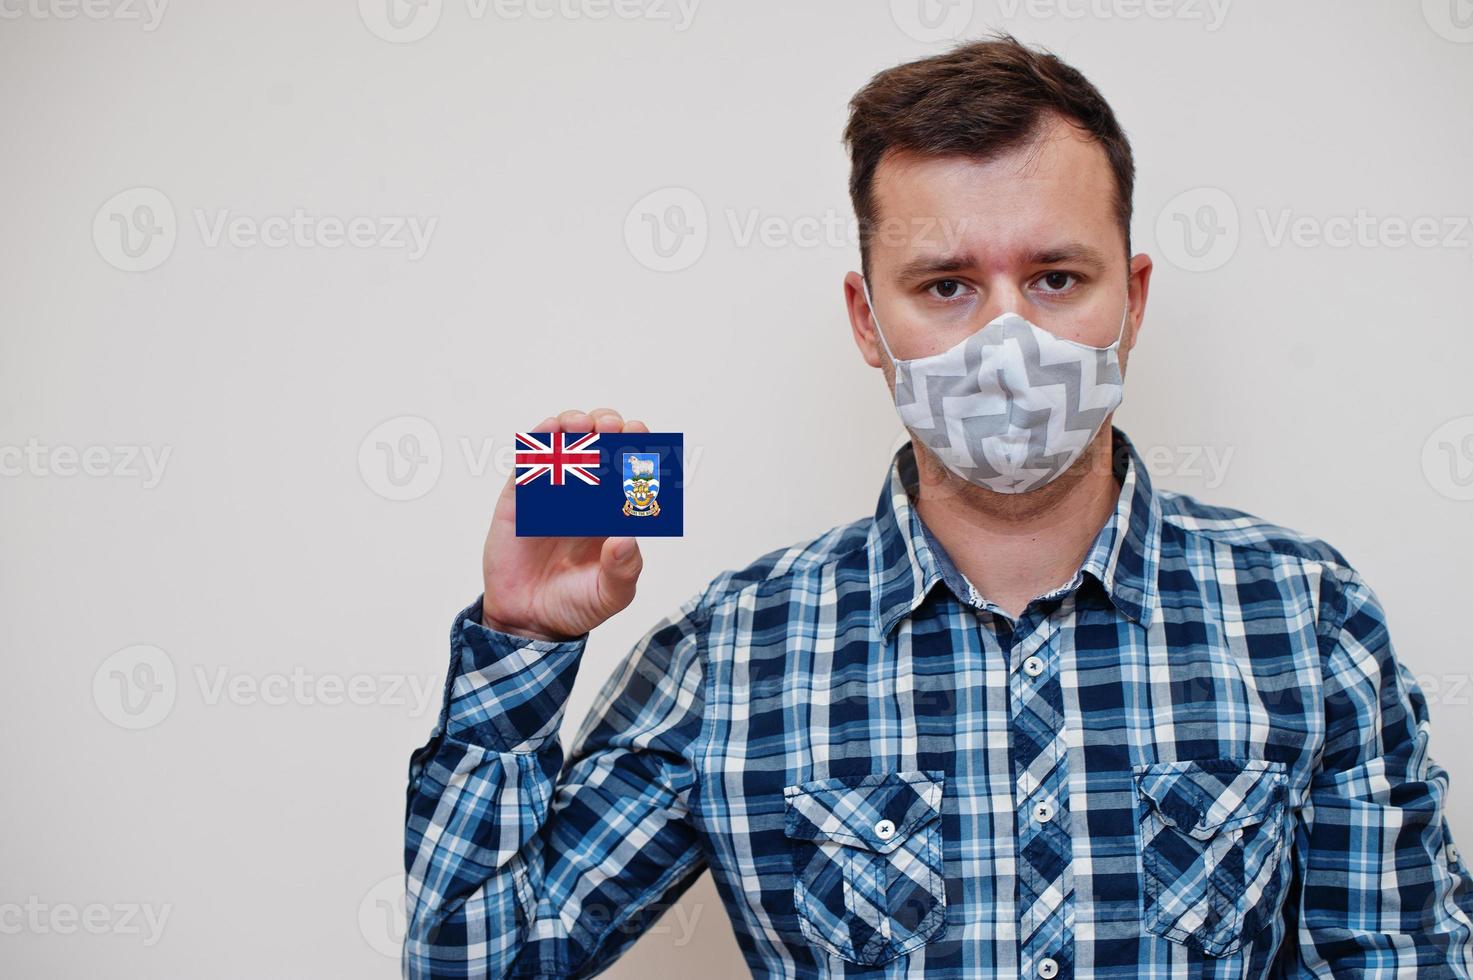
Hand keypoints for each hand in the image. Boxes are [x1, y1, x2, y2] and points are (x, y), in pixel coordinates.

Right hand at [480, 408, 647, 641]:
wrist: (529, 621)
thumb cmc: (576, 604)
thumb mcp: (611, 595)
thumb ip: (623, 570)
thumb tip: (625, 539)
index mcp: (613, 513)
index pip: (629, 470)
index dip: (636, 448)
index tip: (639, 435)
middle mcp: (586, 497)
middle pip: (600, 447)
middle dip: (608, 428)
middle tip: (610, 426)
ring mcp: (552, 494)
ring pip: (564, 446)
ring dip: (574, 427)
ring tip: (580, 424)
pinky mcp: (520, 499)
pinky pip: (528, 464)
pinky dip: (537, 444)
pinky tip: (548, 431)